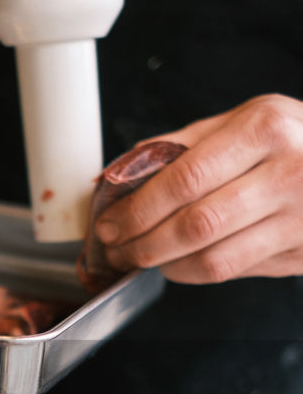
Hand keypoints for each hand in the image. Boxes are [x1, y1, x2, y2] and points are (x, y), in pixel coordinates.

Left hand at [94, 95, 302, 282]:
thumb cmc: (292, 139)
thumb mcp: (245, 120)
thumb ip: (182, 145)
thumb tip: (119, 173)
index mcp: (264, 130)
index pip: (185, 179)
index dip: (138, 209)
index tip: (110, 222)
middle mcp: (287, 173)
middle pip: (196, 225)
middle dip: (143, 244)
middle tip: (116, 248)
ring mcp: (299, 218)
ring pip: (213, 259)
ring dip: (164, 265)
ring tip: (140, 258)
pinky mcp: (301, 253)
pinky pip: (233, 272)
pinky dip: (193, 273)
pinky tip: (176, 262)